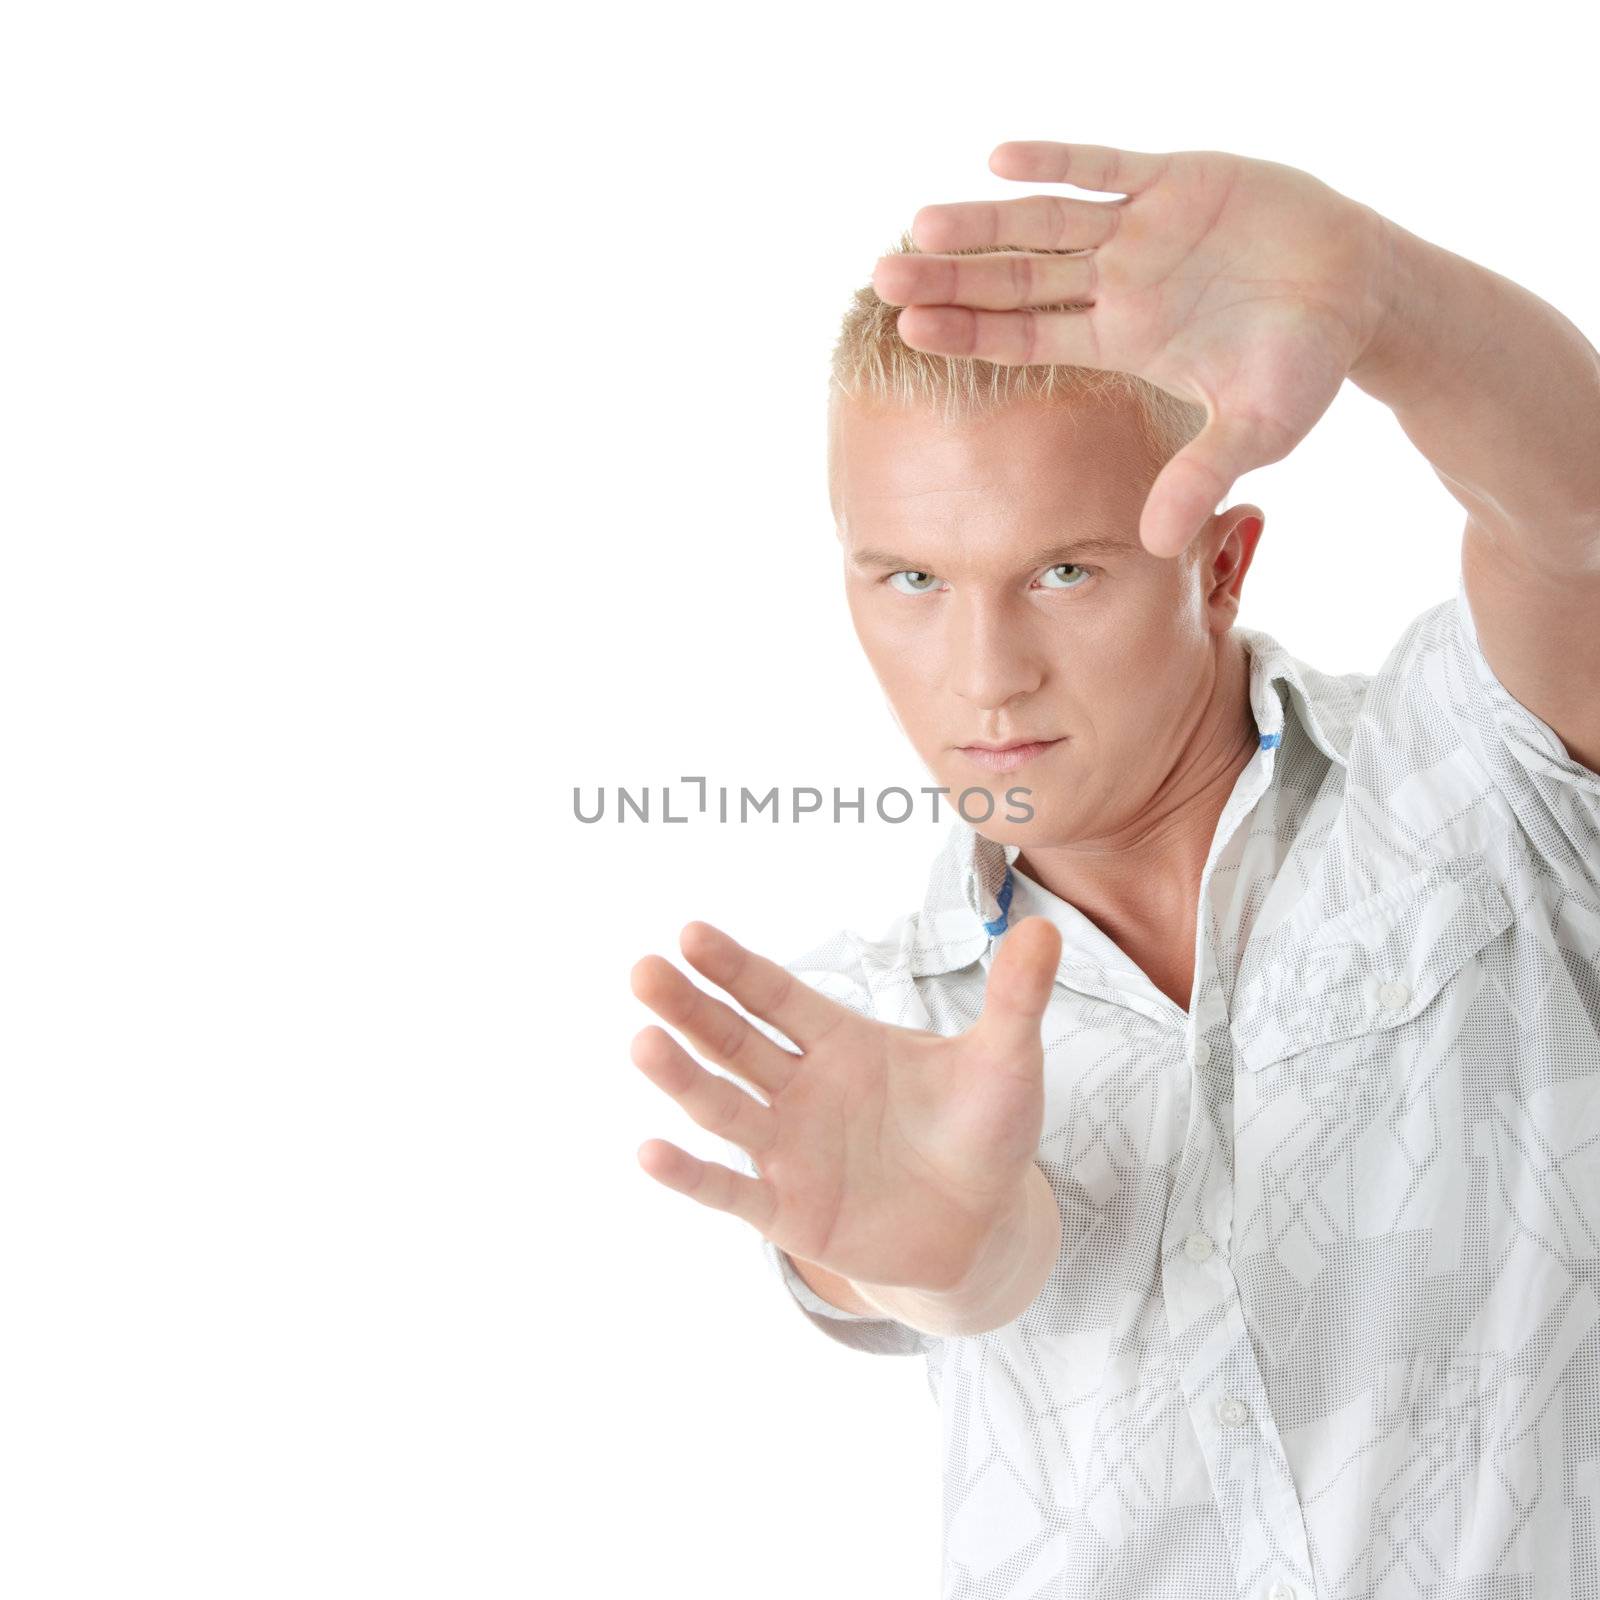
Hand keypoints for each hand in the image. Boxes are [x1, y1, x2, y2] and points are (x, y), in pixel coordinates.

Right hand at [630, 915, 1062, 1296]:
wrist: (982, 1226)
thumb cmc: (984, 1132)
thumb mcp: (1005, 1062)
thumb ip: (1015, 998)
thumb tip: (1045, 927)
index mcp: (840, 1041)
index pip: (776, 997)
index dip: (736, 968)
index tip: (691, 933)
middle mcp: (800, 1088)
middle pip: (733, 1040)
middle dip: (689, 1007)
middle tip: (644, 971)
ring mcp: (788, 1149)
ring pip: (724, 1107)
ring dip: (681, 1077)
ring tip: (641, 1041)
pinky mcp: (788, 1211)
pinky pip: (732, 1190)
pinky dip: (691, 1175)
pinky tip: (651, 1152)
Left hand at [873, 141, 1396, 558]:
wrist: (1361, 292)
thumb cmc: (1301, 366)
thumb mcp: (1254, 430)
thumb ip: (1200, 476)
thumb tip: (1157, 546)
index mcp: (1121, 338)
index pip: (1027, 336)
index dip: (971, 333)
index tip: (910, 331)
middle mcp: (1117, 281)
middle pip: (1017, 278)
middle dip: (953, 277)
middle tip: (883, 275)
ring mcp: (1142, 228)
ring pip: (1047, 222)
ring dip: (987, 221)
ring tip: (922, 222)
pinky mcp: (1179, 179)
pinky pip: (1109, 166)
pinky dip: (1060, 161)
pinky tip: (999, 158)